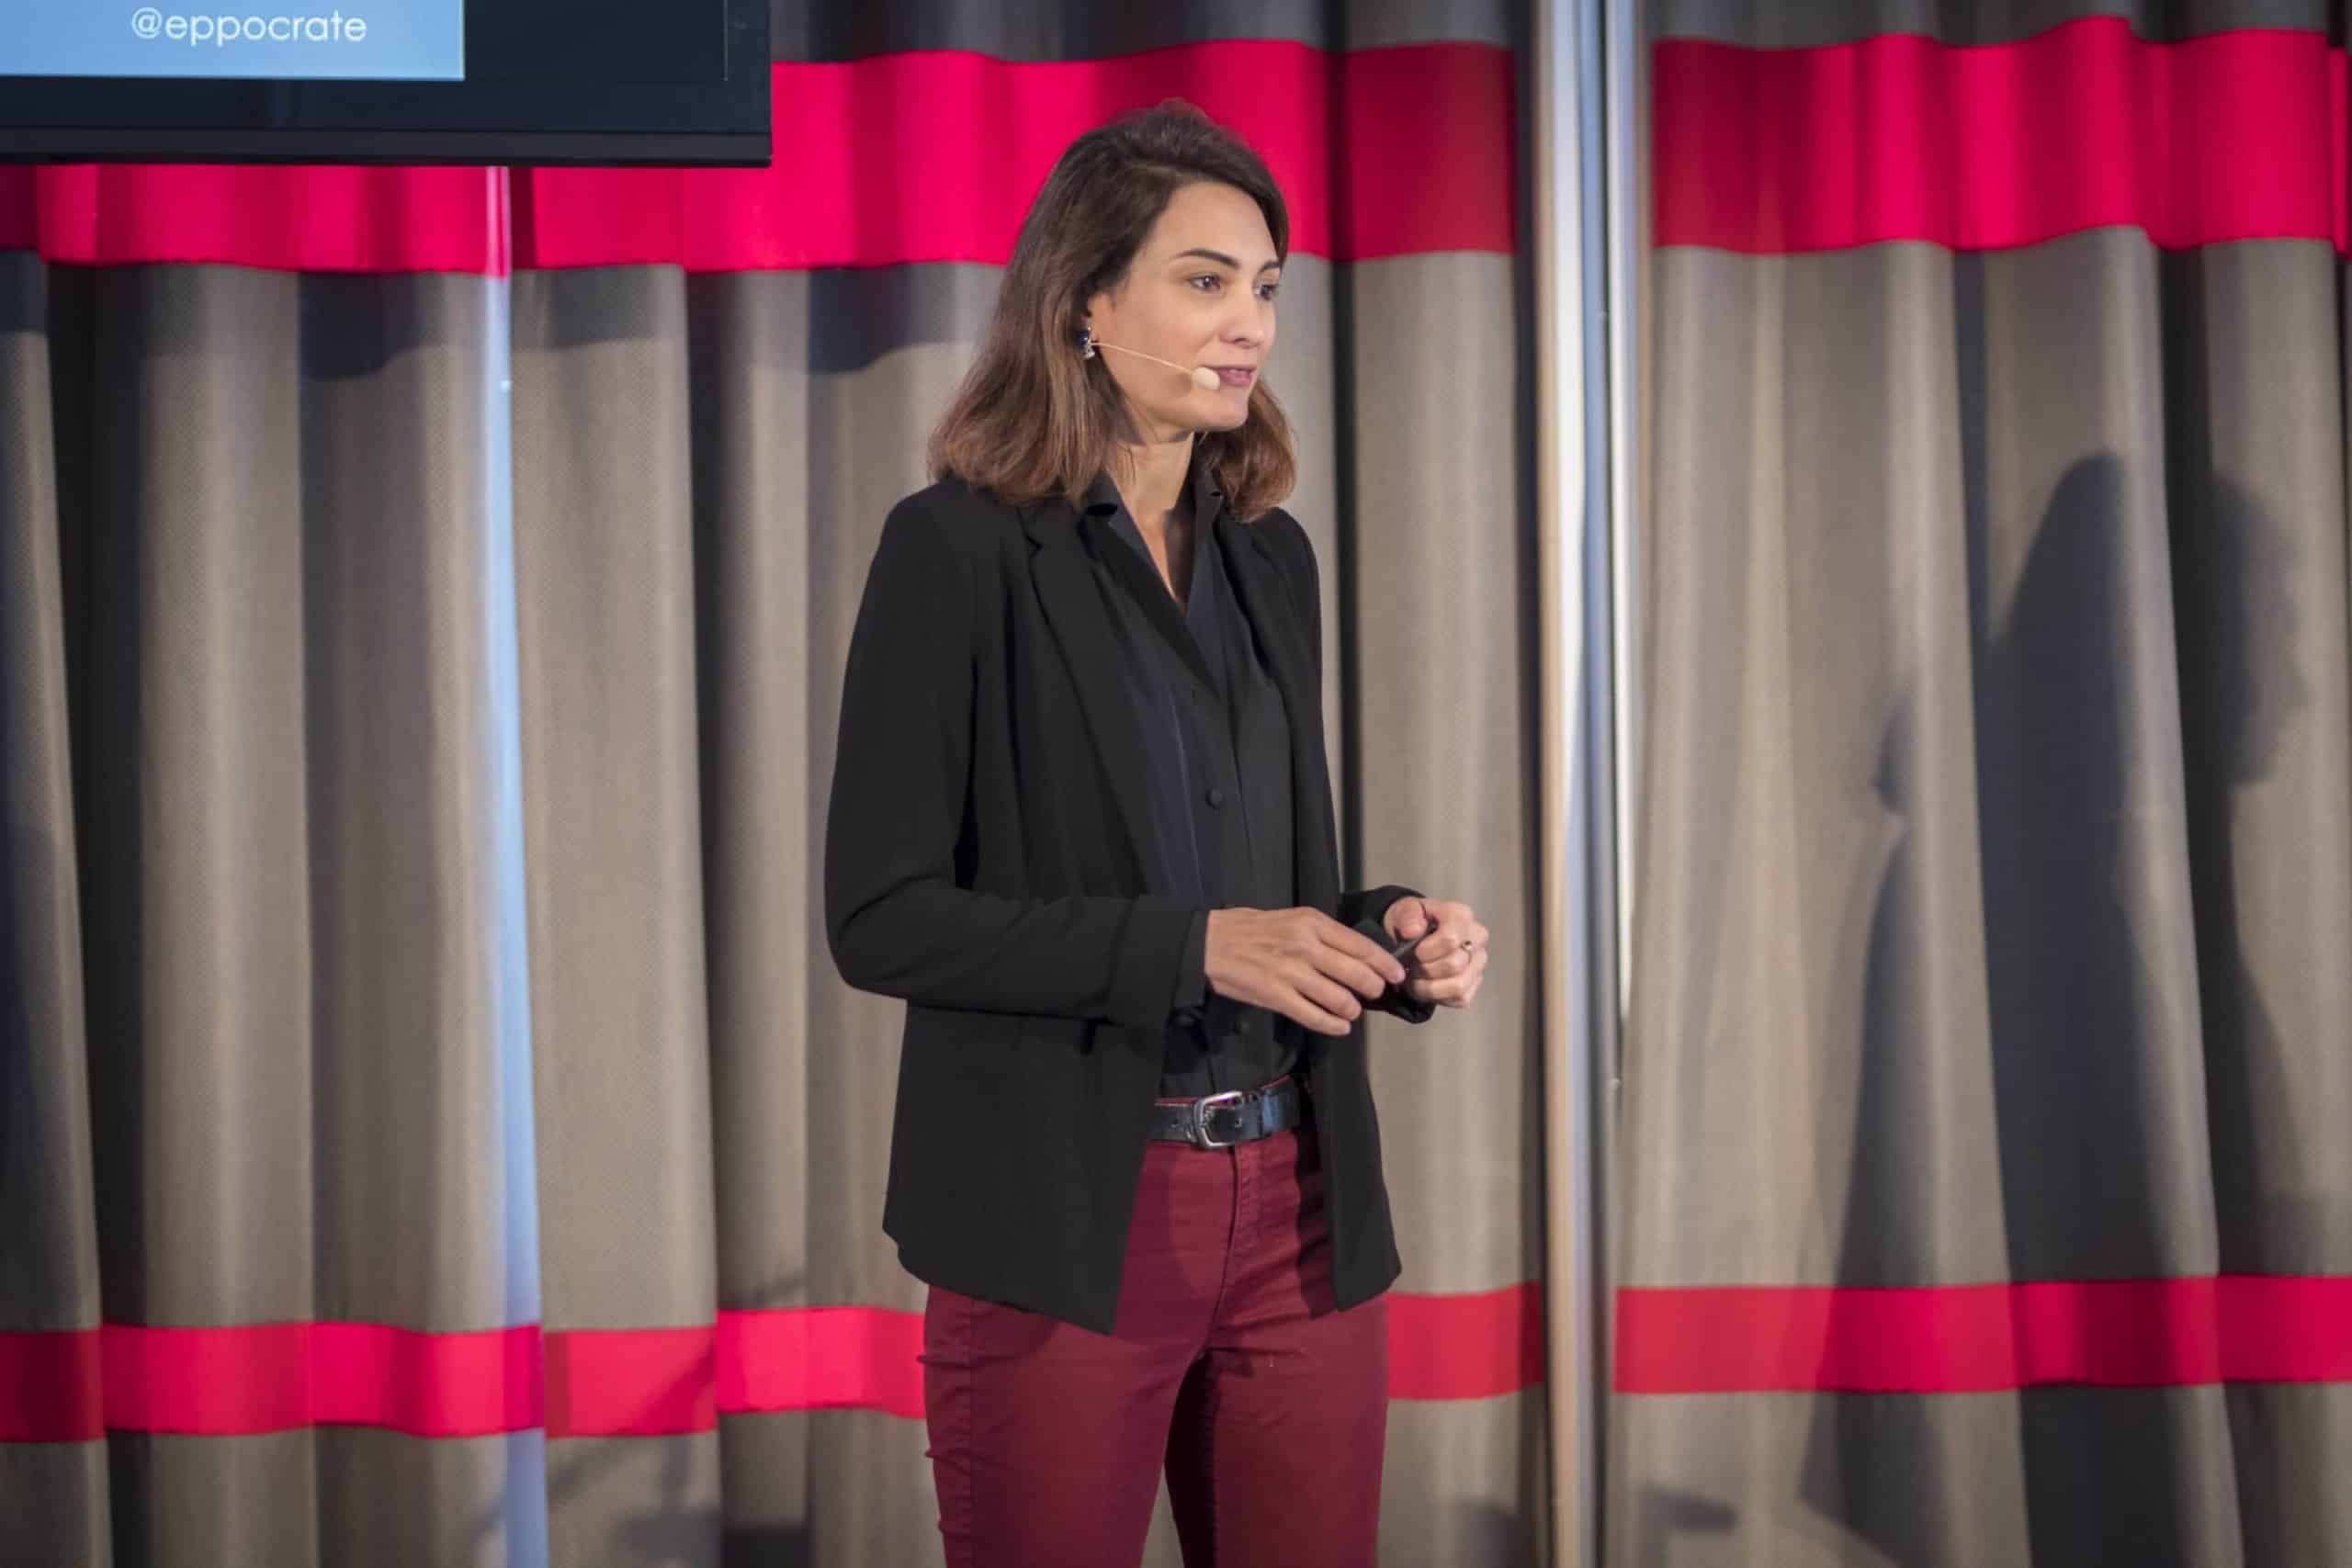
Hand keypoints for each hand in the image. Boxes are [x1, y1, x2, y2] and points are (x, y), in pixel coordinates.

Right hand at [1201, 907, 1410, 1036]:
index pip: (1361, 946)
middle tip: (1374, 994)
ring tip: (1351, 1010)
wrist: (1209, 944)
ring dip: (1351, 1009)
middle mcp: (1306, 946)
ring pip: (1339, 999)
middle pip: (1357, 974)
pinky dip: (1333, 1025)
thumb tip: (1355, 954)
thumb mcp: (1291, 919)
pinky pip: (1315, 1017)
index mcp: (1312, 923)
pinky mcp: (1276, 997)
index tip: (1397, 975)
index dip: (1385, 964)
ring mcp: (1291, 973)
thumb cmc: (1250, 929)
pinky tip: (1339, 1026)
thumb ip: (1321, 935)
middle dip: (1372, 989)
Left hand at [1383, 897, 1487, 1008]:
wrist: (1415, 936)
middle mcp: (1477, 938)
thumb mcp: (1404, 910)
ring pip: (1458, 986)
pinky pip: (1460, 998)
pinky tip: (1425, 985)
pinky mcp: (1475, 983)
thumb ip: (1408, 917)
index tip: (1412, 952)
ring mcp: (1479, 962)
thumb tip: (1413, 931)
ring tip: (1414, 979)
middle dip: (1424, 970)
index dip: (1426, 951)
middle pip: (1453, 965)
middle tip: (1410, 966)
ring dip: (1429, 987)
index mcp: (1462, 915)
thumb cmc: (1412, 922)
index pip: (1450, 939)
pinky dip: (1437, 997)